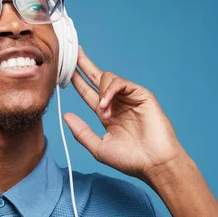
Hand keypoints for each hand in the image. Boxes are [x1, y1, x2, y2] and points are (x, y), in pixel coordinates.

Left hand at [63, 45, 186, 182]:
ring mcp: (129, 97)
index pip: (87, 91)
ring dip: (100, 94)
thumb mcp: (99, 147)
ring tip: (104, 114)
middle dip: (84, 64)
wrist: (154, 164)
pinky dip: (110, 91)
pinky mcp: (141, 94)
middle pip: (96, 77)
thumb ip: (81, 132)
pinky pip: (121, 83)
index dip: (76, 80)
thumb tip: (65, 116)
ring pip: (107, 78)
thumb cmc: (130, 160)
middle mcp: (116, 102)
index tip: (63, 70)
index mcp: (105, 113)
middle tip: (72, 52)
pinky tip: (107, 105)